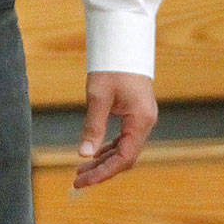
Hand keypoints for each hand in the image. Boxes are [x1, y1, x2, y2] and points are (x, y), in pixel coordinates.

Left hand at [74, 71, 156, 188]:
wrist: (124, 43)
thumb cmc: (112, 66)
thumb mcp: (98, 97)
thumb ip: (93, 127)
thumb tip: (84, 155)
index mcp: (140, 120)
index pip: (124, 158)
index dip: (103, 173)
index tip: (83, 181)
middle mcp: (146, 122)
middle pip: (125, 157)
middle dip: (102, 170)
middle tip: (77, 179)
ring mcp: (142, 119)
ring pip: (124, 149)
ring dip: (104, 160)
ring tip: (82, 170)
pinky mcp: (137, 114)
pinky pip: (124, 138)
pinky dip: (109, 148)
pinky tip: (95, 154)